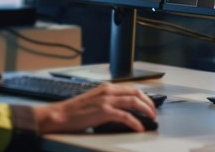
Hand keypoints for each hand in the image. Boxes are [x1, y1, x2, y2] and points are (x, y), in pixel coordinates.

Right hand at [32, 83, 155, 132]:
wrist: (60, 115)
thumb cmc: (74, 111)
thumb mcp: (94, 100)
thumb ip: (107, 101)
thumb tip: (121, 110)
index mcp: (106, 87)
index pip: (131, 88)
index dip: (143, 96)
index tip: (149, 104)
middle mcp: (108, 91)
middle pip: (136, 93)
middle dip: (148, 103)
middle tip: (153, 112)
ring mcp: (106, 100)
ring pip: (134, 102)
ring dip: (146, 110)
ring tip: (151, 118)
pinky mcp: (104, 112)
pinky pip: (126, 116)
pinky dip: (135, 122)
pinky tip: (139, 128)